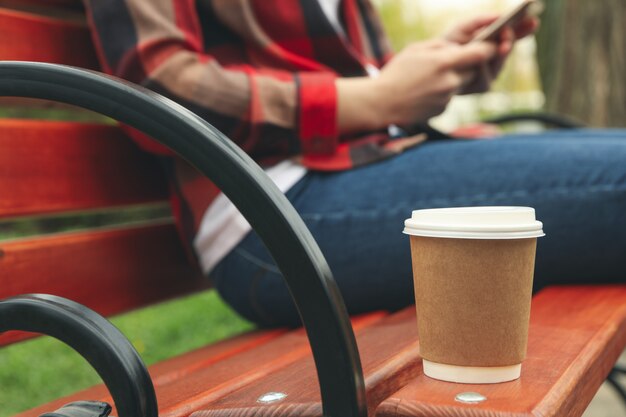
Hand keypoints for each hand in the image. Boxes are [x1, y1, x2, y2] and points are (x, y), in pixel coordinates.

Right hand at [372, 40, 496, 125]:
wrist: (381, 104)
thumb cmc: (395, 74)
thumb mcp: (416, 50)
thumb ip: (442, 46)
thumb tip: (459, 48)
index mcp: (444, 62)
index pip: (482, 54)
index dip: (490, 48)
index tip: (491, 45)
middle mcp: (450, 82)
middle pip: (476, 70)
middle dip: (471, 64)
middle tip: (456, 60)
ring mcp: (447, 98)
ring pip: (463, 84)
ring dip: (456, 78)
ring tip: (432, 77)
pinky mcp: (442, 110)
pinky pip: (450, 97)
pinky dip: (442, 92)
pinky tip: (424, 92)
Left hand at [443, 14, 539, 93]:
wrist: (433, 66)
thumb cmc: (448, 44)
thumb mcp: (462, 28)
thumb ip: (479, 21)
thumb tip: (498, 16)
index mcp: (495, 41)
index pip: (514, 34)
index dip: (524, 28)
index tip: (533, 20)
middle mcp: (496, 58)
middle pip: (508, 49)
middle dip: (510, 40)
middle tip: (509, 32)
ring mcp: (491, 73)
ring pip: (499, 63)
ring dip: (499, 54)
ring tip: (502, 45)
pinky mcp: (482, 86)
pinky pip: (486, 77)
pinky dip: (483, 68)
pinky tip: (481, 61)